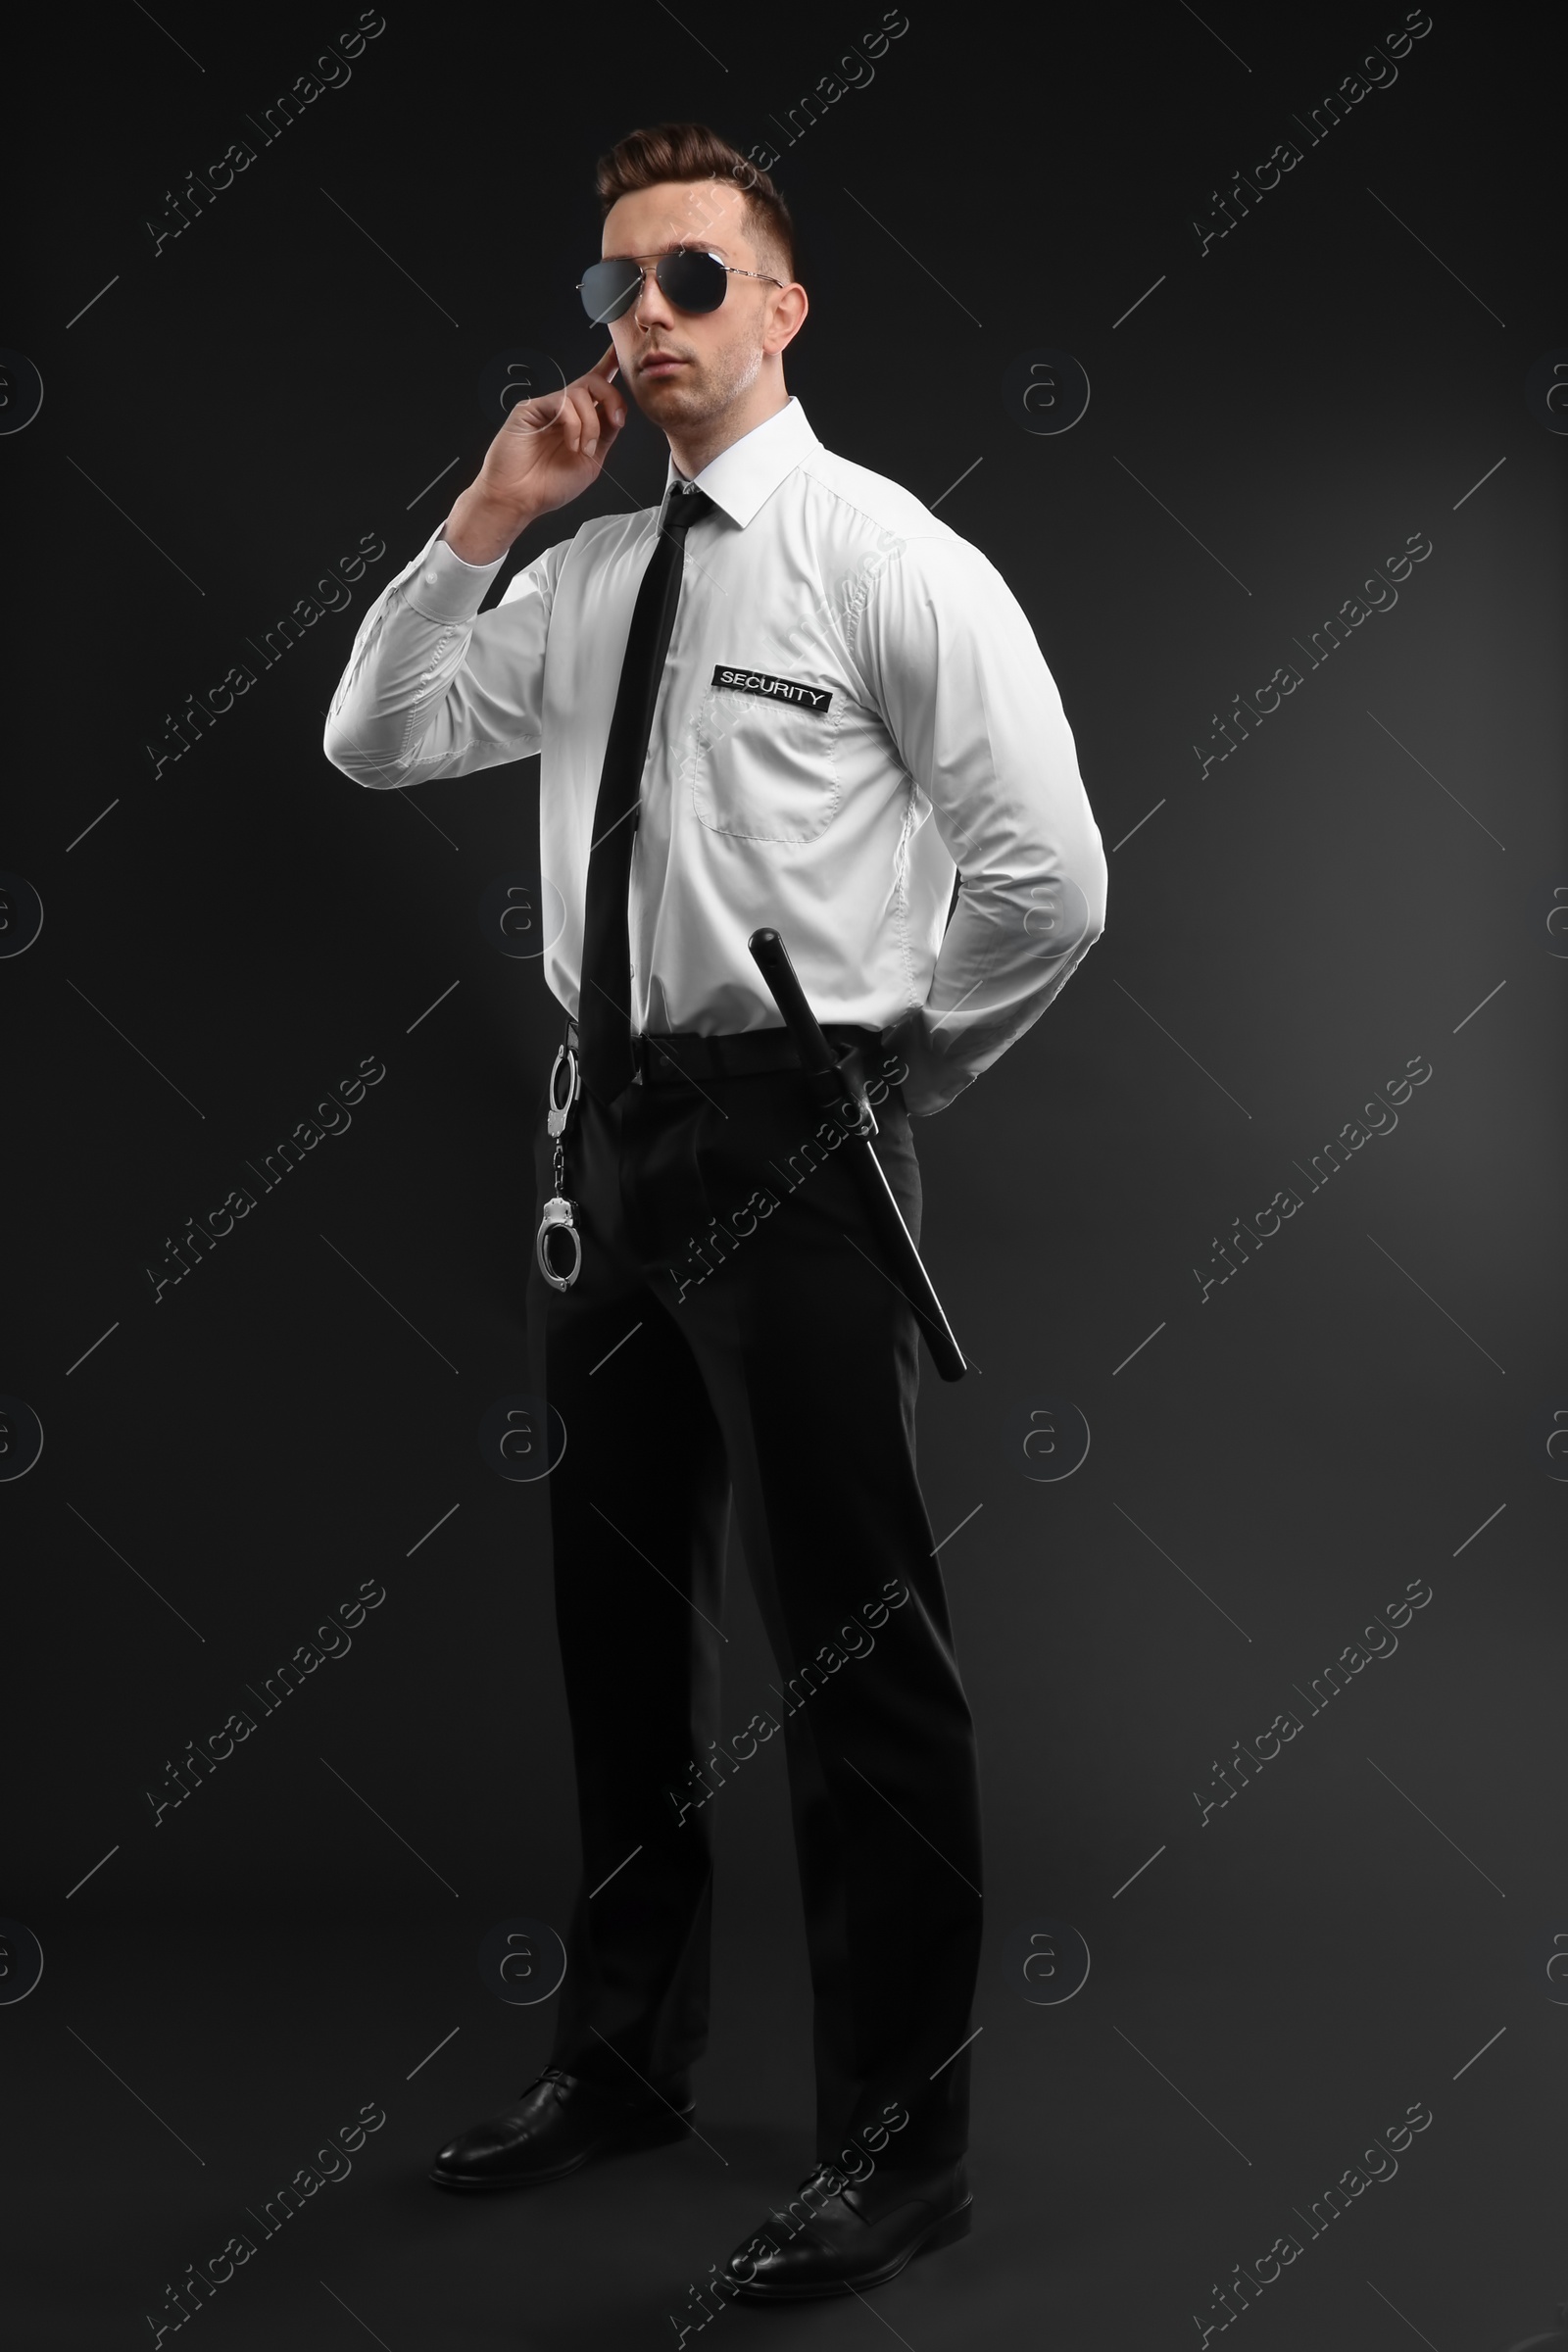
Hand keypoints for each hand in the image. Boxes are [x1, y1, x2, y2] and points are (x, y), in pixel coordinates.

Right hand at [445, 345, 624, 562]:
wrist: (518, 499)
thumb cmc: (548, 486)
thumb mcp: (591, 462)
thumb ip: (604, 435)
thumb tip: (618, 412)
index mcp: (579, 422)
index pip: (596, 389)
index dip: (608, 367)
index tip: (620, 354)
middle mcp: (563, 411)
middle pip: (594, 382)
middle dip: (612, 398)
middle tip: (616, 421)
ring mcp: (547, 408)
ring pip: (581, 393)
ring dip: (591, 424)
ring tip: (583, 449)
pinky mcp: (531, 408)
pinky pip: (563, 403)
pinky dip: (574, 425)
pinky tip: (571, 444)